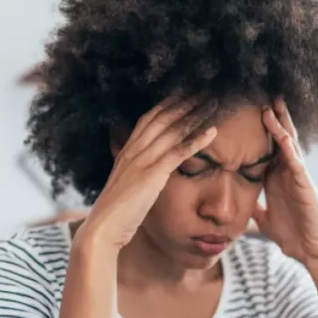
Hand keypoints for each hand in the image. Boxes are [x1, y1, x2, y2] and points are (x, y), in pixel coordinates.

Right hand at [76, 98, 218, 250]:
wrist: (103, 229)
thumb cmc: (116, 214)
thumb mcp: (126, 186)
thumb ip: (136, 174)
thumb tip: (147, 173)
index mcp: (126, 151)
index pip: (149, 118)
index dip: (168, 103)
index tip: (186, 92)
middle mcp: (133, 150)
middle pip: (162, 117)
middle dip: (184, 101)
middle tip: (205, 89)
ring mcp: (142, 161)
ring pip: (172, 130)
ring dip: (195, 113)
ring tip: (213, 101)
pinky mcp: (151, 175)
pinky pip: (178, 152)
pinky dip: (197, 140)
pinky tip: (213, 131)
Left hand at [254, 98, 317, 265]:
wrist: (315, 252)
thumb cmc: (295, 236)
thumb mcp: (266, 221)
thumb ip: (255, 210)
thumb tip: (239, 207)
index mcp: (277, 179)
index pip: (266, 149)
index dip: (258, 131)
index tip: (245, 113)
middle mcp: (288, 174)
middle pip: (279, 140)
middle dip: (272, 119)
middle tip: (262, 96)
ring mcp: (299, 178)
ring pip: (289, 146)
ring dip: (280, 126)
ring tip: (272, 106)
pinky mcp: (306, 187)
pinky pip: (298, 165)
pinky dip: (291, 151)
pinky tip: (284, 137)